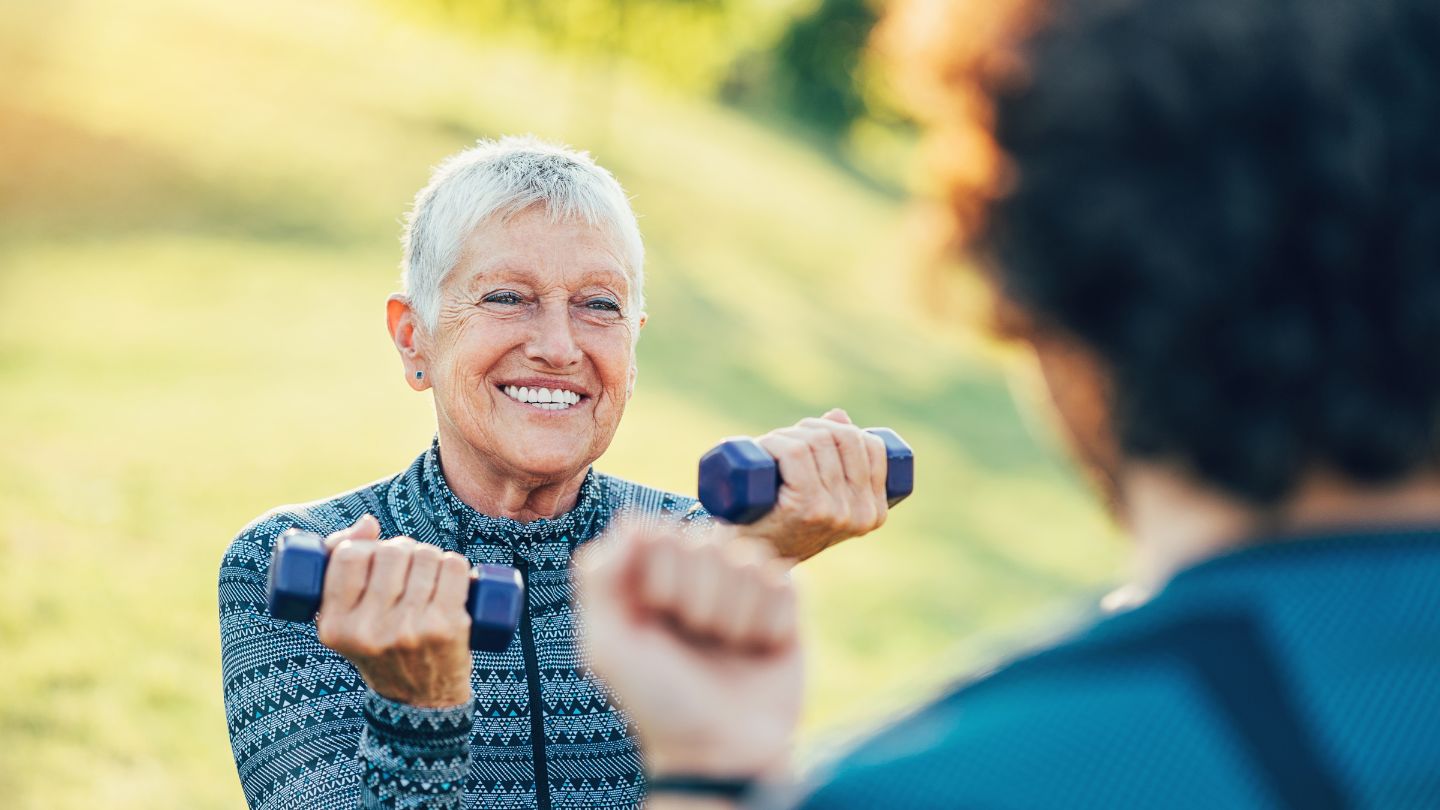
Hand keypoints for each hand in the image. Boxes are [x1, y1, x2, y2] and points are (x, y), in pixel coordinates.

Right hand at [315, 515, 474, 707]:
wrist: (421, 702)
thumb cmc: (381, 648)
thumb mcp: (346, 620)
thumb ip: (342, 568)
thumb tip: (368, 523)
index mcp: (335, 627)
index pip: (349, 556)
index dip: (366, 547)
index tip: (375, 559)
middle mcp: (370, 630)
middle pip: (391, 551)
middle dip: (403, 550)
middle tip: (408, 569)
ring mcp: (410, 629)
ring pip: (425, 555)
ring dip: (430, 557)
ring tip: (428, 576)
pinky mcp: (446, 627)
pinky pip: (454, 567)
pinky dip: (455, 564)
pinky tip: (450, 578)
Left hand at [576, 522, 802, 779]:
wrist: (722, 751)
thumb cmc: (659, 701)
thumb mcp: (608, 645)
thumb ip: (601, 578)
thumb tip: (634, 521)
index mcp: (651, 576)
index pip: (660, 530)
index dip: (661, 574)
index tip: (653, 616)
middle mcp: (698, 575)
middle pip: (708, 540)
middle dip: (699, 598)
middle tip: (694, 639)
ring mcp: (743, 587)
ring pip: (748, 559)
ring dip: (735, 614)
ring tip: (726, 648)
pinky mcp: (785, 604)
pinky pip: (785, 581)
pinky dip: (770, 621)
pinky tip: (758, 648)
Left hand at [744, 408, 890, 560]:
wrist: (749, 559)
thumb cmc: (783, 523)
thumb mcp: (822, 497)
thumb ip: (838, 460)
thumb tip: (839, 416)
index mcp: (874, 511)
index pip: (872, 447)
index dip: (840, 429)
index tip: (811, 436)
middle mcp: (860, 513)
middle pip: (843, 439)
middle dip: (811, 428)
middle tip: (783, 441)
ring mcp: (833, 512)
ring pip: (816, 442)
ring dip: (786, 434)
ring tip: (769, 447)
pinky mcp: (804, 508)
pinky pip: (796, 453)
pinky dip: (777, 441)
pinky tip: (765, 447)